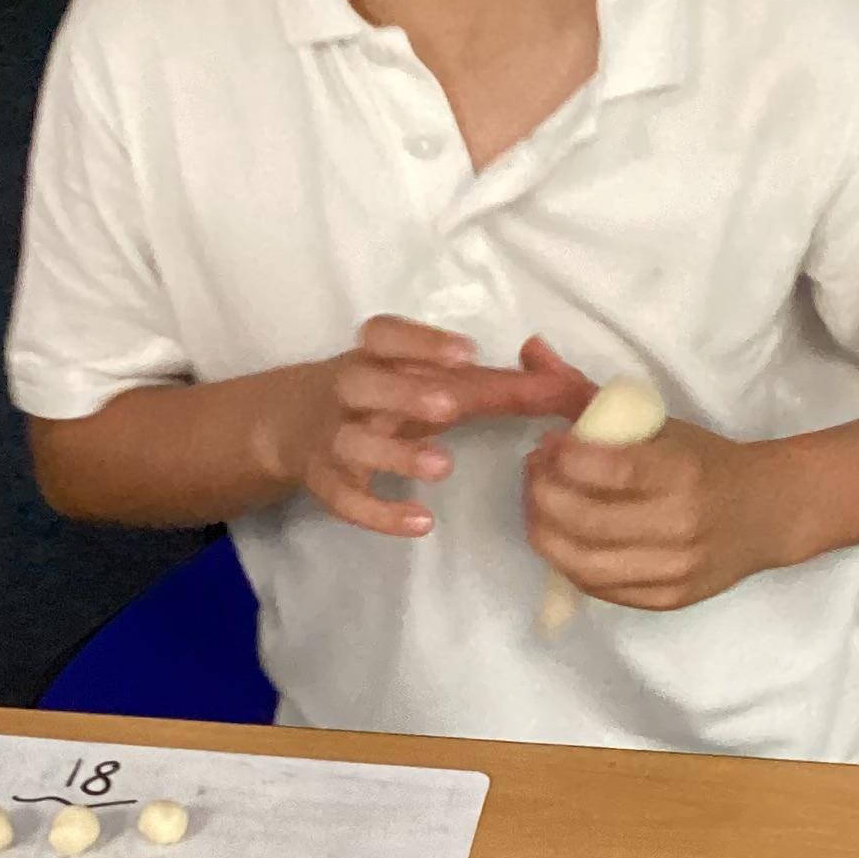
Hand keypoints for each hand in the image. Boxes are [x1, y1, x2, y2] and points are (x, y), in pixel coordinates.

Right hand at [263, 316, 587, 539]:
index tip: (466, 353)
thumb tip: (566, 384)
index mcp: (373, 357)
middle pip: (362, 383)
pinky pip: (345, 499)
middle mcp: (347, 390)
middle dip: (405, 393)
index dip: (420, 342)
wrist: (292, 424)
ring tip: (442, 466)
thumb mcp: (423, 381)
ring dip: (396, 453)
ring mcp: (331, 437)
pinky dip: (380, 513)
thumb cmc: (384, 396)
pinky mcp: (326, 482)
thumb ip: (493, 384)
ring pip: (352, 441)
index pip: (383, 335)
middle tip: (451, 406)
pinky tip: (420, 521)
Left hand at [518, 337, 788, 610]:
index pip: (606, 471)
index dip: (561, 457)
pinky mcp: (668, 599)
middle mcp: (679, 525)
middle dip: (542, 494)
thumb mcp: (656, 422)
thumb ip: (588, 394)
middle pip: (582, 522)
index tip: (549, 442)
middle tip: (536, 473)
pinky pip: (600, 589)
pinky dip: (571, 562)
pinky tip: (567, 536)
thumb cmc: (706, 461)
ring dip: (545, 532)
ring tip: (543, 505)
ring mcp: (674, 569)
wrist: (769, 512)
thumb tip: (529, 352)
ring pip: (582, 564)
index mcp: (681, 473)